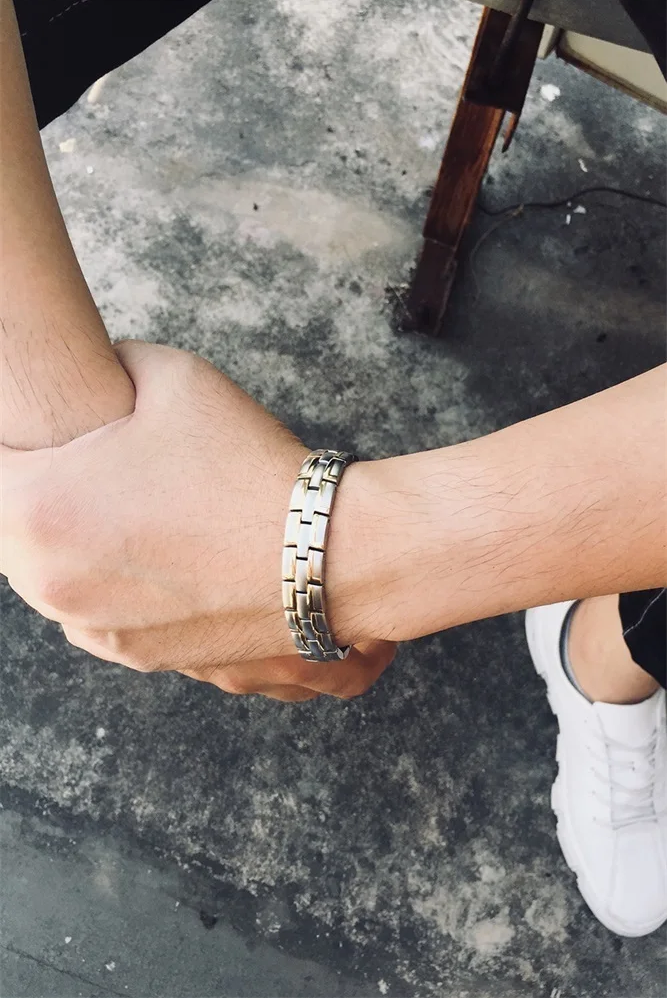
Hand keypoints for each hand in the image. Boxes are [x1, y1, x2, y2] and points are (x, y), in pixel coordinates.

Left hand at [1, 340, 394, 699]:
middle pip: (9, 527)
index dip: (12, 441)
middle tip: (90, 463)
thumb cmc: (249, 469)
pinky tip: (157, 551)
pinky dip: (111, 582)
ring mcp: (93, 631)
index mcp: (39, 512)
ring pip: (51, 574)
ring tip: (130, 508)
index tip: (34, 433)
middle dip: (39, 490)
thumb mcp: (171, 376)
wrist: (329, 559)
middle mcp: (50, 585)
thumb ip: (110, 367)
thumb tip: (97, 371)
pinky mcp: (137, 657)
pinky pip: (95, 612)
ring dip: (71, 542)